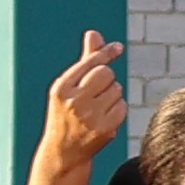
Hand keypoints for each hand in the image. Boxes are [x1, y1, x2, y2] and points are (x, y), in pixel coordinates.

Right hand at [42, 28, 129, 170]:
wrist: (63, 150)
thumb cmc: (66, 112)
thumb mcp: (68, 87)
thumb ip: (85, 60)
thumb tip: (94, 33)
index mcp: (62, 88)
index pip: (90, 63)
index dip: (106, 53)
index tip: (118, 47)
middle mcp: (74, 101)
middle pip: (106, 73)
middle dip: (105, 78)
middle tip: (94, 91)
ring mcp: (90, 116)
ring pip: (117, 89)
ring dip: (111, 94)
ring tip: (95, 108)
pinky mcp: (105, 128)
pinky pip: (123, 106)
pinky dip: (117, 109)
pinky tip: (103, 117)